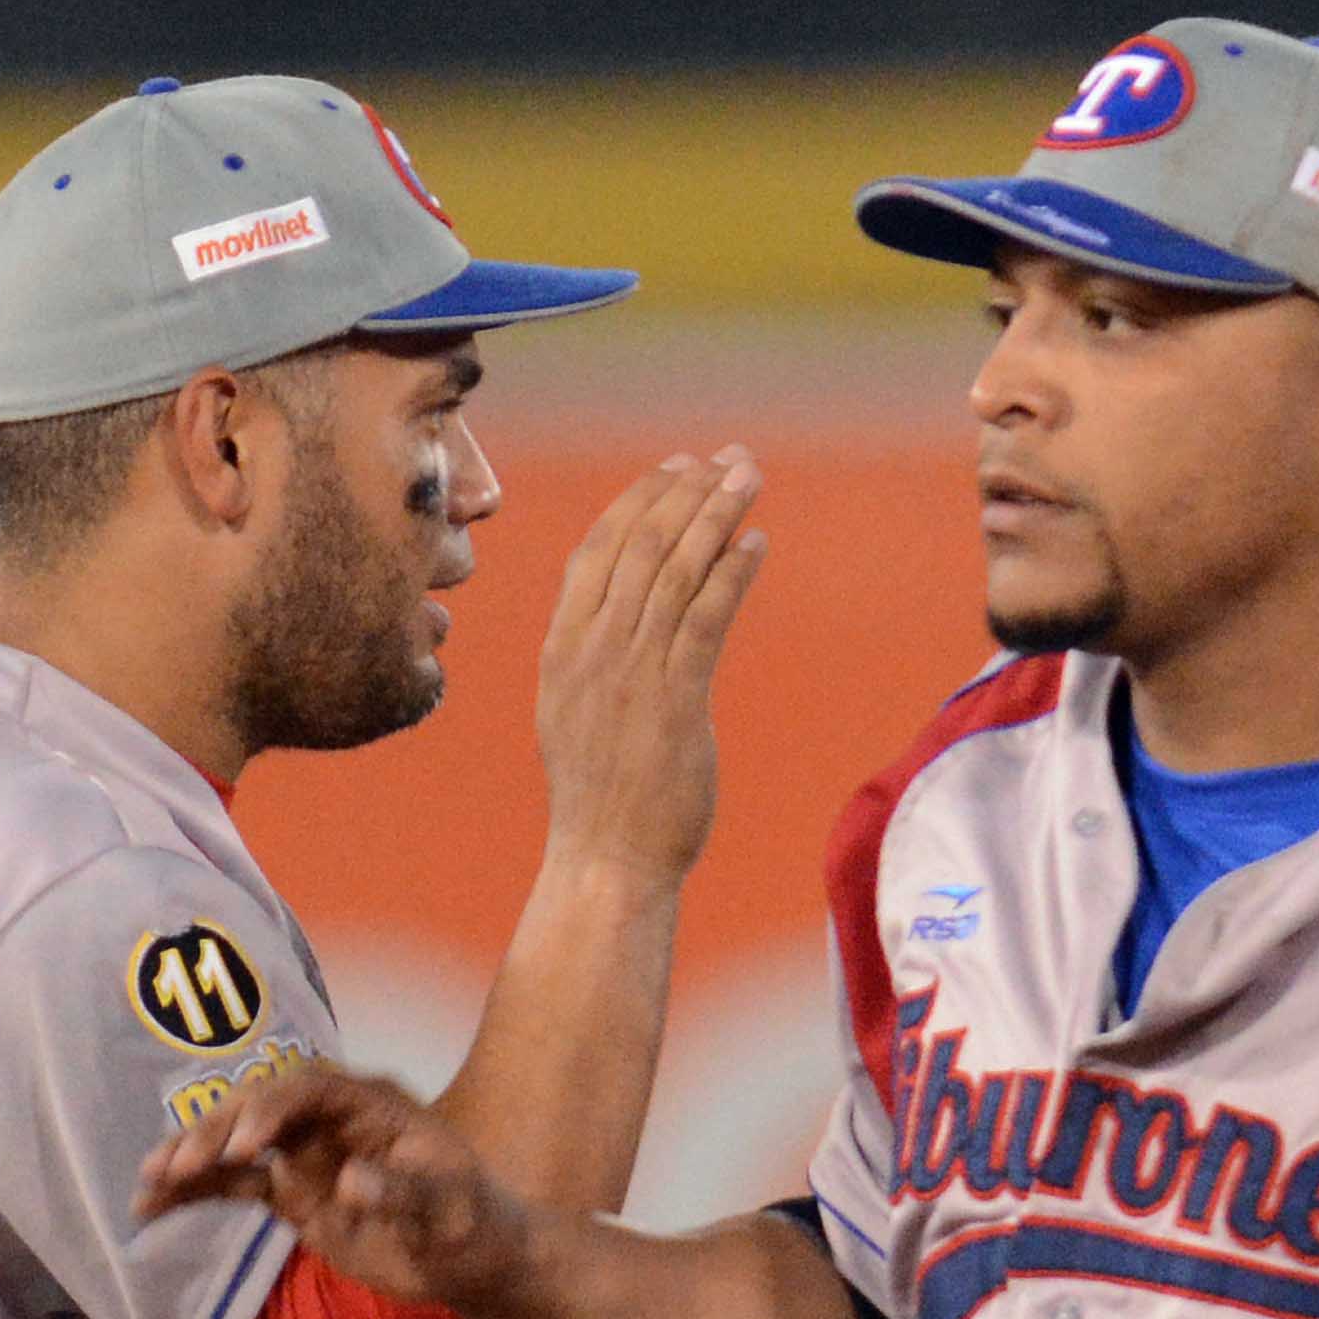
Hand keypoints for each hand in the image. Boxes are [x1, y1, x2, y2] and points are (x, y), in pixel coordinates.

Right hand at [142, 1064, 544, 1312]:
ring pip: (235, 1142)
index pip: (308, 1090)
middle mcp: (327, 1118)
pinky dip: (193, 1194)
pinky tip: (150, 1210)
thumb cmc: (471, 1222)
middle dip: (215, 1132)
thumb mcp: (448, 1209)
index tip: (244, 1149)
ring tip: (147, 1183)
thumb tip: (350, 1182)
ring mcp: (304, 1153)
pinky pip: (232, 1184)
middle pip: (258, 1108)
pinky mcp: (290, 1191)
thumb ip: (402, 1192)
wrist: (470, 1258)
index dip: (271, 1111)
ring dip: (191, 1158)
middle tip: (177, 1166)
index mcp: (369, 1104)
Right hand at [535, 449, 767, 889]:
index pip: (598, 549)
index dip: (639, 500)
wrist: (605, 861)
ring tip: (748, 479)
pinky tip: (755, 543)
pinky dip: (732, 573)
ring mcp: (631, 672)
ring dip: (716, 516)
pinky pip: (706, 618)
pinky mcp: (674, 699)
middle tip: (729, 458)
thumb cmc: (598, 798)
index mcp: (563, 647)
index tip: (676, 468)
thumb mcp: (574, 713)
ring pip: (675, 571)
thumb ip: (594, 660)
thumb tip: (625, 620)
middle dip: (688, 492)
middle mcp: (592, 649)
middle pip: (641, 546)